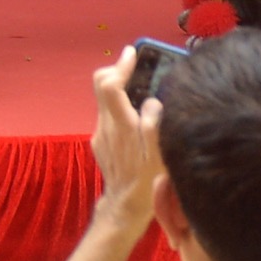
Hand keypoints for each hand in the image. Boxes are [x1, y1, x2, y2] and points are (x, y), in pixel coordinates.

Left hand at [87, 49, 165, 227]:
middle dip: (117, 72)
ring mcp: (100, 136)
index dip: (120, 66)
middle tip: (137, 66)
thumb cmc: (147, 182)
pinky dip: (120, 109)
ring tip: (143, 91)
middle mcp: (105, 126)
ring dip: (120, 91)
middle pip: (101, 86)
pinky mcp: (100, 145)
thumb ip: (155, 122)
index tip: (132, 53)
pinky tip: (138, 119)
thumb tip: (153, 101)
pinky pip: (108, 117)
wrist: (125, 208)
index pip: (110, 85)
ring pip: (104, 102)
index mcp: (120, 124)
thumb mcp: (159, 152)